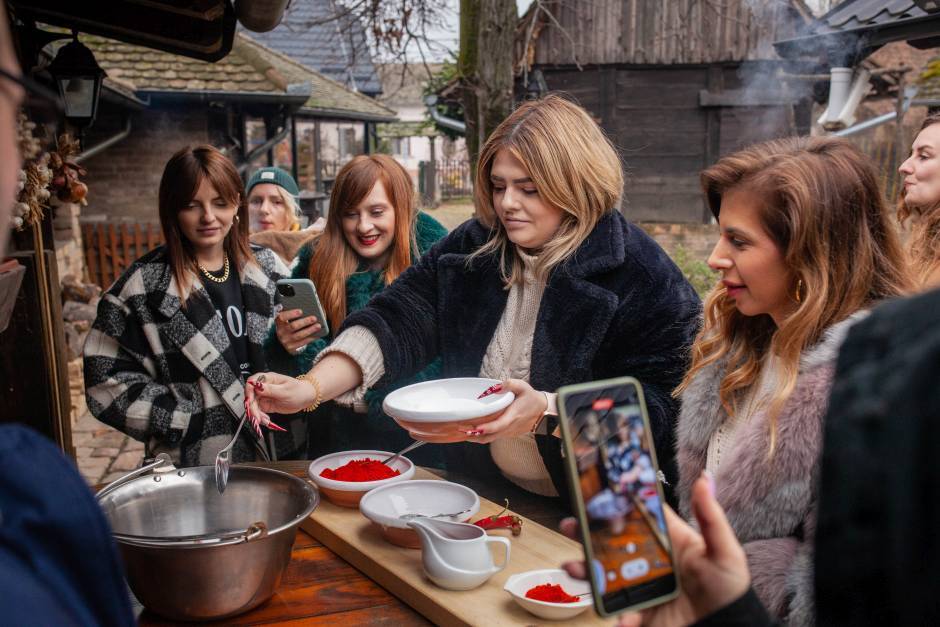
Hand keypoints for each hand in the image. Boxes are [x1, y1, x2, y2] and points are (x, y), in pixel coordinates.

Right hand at [245, 372, 318, 424]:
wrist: (305, 398)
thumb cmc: (298, 391)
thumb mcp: (285, 391)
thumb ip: (270, 389)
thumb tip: (257, 386)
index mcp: (268, 379)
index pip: (251, 382)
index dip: (248, 392)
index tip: (250, 402)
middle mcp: (264, 387)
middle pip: (251, 397)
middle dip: (253, 408)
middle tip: (258, 417)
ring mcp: (264, 396)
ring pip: (254, 406)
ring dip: (257, 415)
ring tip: (265, 421)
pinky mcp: (266, 405)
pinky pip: (259, 411)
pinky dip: (261, 417)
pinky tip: (267, 421)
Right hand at [275, 309, 320, 353]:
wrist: (285, 339)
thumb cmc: (290, 323)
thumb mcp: (289, 317)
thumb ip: (295, 313)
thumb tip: (309, 308)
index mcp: (279, 321)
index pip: (282, 317)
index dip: (291, 314)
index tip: (301, 311)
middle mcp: (281, 331)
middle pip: (293, 326)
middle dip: (305, 322)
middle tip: (314, 318)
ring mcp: (285, 340)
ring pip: (299, 335)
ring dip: (310, 330)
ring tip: (318, 326)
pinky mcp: (291, 347)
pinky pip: (302, 343)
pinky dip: (310, 338)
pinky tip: (317, 334)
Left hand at [457, 379, 545, 443]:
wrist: (544, 412)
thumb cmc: (532, 398)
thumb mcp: (523, 386)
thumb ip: (509, 384)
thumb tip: (494, 386)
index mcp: (513, 416)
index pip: (497, 425)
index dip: (485, 428)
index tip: (473, 427)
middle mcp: (510, 427)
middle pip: (490, 436)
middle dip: (474, 435)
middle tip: (460, 430)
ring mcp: (509, 433)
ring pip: (490, 439)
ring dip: (477, 437)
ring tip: (463, 432)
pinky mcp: (509, 434)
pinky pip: (494, 438)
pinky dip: (484, 436)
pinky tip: (475, 431)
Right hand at [561, 472, 750, 626]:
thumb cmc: (729, 590)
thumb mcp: (724, 551)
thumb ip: (710, 517)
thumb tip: (704, 479)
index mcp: (666, 539)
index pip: (637, 515)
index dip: (617, 501)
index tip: (596, 489)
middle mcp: (648, 560)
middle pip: (611, 541)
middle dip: (586, 532)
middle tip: (571, 525)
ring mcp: (639, 586)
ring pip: (604, 574)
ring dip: (585, 569)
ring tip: (573, 567)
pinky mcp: (637, 612)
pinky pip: (617, 610)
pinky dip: (614, 614)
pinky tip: (620, 617)